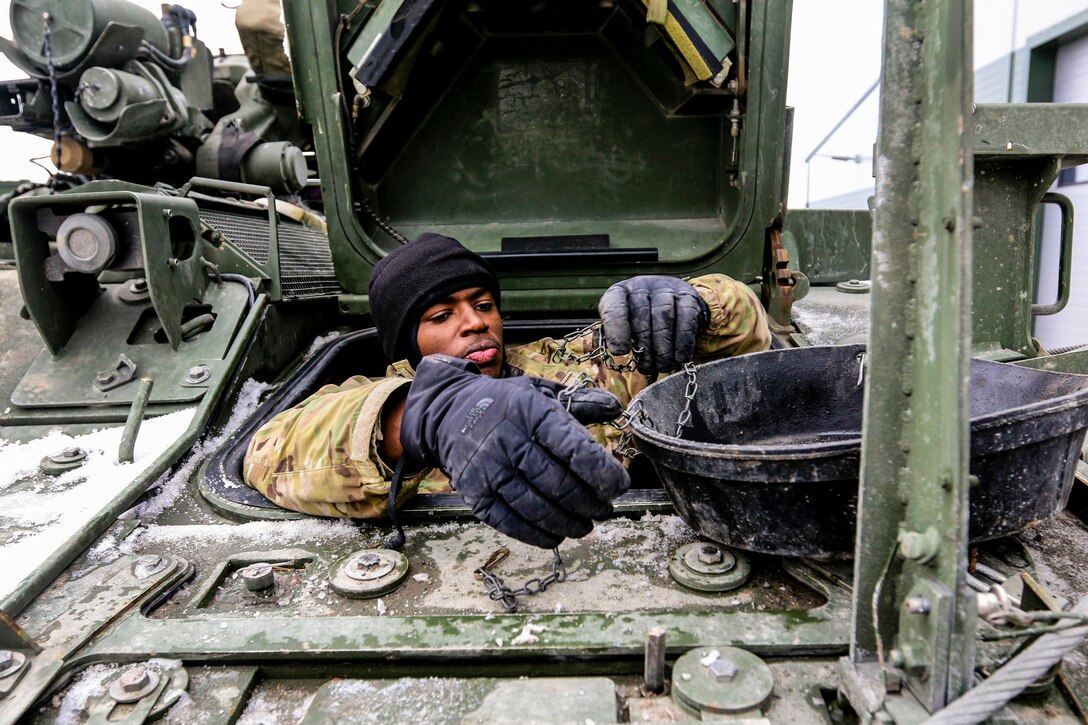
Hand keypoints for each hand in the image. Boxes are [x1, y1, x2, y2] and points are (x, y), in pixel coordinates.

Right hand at [400, 355, 630, 546]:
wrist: (447, 416)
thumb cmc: (506, 407)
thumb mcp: (539, 394)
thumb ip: (579, 403)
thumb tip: (615, 408)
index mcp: (530, 412)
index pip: (572, 447)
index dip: (601, 472)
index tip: (619, 487)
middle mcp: (507, 441)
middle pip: (557, 483)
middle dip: (589, 502)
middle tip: (605, 510)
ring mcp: (488, 470)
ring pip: (536, 507)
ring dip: (568, 523)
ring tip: (586, 525)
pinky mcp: (475, 494)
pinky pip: (510, 523)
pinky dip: (537, 535)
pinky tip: (556, 536)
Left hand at [598, 275, 709, 375]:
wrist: (671, 302)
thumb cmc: (639, 319)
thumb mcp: (623, 324)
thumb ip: (617, 335)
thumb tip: (619, 351)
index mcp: (620, 292)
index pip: (615, 307)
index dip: (617, 330)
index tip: (620, 351)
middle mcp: (642, 286)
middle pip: (642, 316)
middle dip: (644, 347)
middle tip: (646, 366)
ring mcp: (667, 288)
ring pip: (664, 319)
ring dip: (663, 349)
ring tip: (662, 365)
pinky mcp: (688, 296)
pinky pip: (686, 320)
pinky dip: (682, 343)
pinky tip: (679, 358)